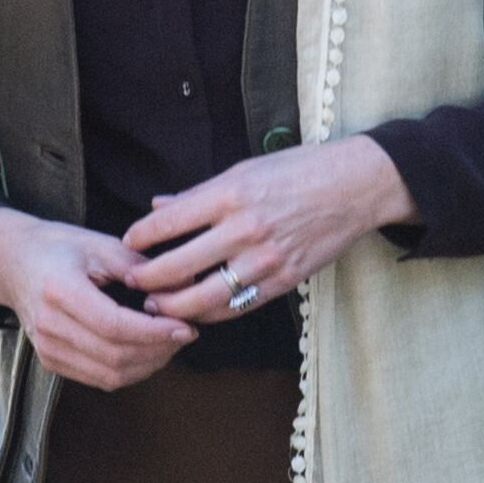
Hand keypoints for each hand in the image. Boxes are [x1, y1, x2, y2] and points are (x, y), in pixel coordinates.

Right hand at [0, 206, 196, 389]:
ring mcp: (47, 348)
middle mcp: (49, 325)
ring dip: (148, 364)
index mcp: (59, 290)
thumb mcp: (98, 244)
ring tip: (169, 343)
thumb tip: (184, 284)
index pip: (114, 326)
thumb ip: (139, 266)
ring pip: (110, 374)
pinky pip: (99, 379)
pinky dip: (130, 371)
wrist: (12, 263)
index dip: (154, 332)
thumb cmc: (56, 248)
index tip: (184, 327)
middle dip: (158, 349)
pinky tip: (147, 352)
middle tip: (184, 333)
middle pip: (115, 355)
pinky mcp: (51, 361)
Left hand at [122, 137, 416, 325]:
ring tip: (155, 305)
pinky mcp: (284, 279)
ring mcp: (266, 258)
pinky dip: (211, 312)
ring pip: (206, 296)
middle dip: (148, 279)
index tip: (128, 243)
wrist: (355, 187)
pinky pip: (238, 304)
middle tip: (131, 282)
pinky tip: (194, 311)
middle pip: (180, 266)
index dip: (141, 237)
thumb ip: (199, 194)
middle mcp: (245, 228)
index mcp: (231, 194)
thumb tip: (158, 208)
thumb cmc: (298, 171)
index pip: (170, 222)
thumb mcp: (245, 170)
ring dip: (174, 305)